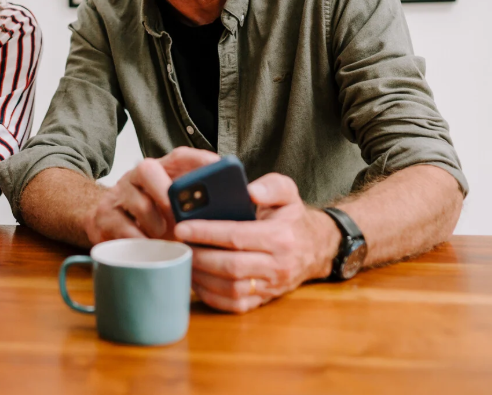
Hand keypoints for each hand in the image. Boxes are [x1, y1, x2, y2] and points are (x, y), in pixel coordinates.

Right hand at [83, 147, 219, 243]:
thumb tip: (236, 208)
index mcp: (160, 170)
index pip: (180, 157)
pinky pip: (123, 228)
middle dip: (167, 192)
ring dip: (157, 225)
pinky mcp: (104, 217)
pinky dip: (141, 242)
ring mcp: (119, 195)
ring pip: (138, 202)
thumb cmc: (151, 218)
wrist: (106, 224)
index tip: (219, 166)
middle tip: (182, 215)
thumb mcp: (175, 207)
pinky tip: (151, 250)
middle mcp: (137, 177)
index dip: (199, 159)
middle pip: (147, 169)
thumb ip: (199, 204)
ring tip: (167, 240)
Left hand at [173, 173, 339, 312]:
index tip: (181, 228)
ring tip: (182, 260)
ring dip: (201, 277)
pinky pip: (235, 305)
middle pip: (231, 266)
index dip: (206, 233)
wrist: (315, 247)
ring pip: (231, 289)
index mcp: (281, 237)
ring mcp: (271, 286)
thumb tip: (249, 191)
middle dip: (198, 256)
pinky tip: (196, 279)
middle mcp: (278, 265)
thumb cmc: (292, 217)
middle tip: (176, 245)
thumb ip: (271, 186)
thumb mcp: (288, 191)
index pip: (237, 236)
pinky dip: (211, 295)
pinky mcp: (264, 300)